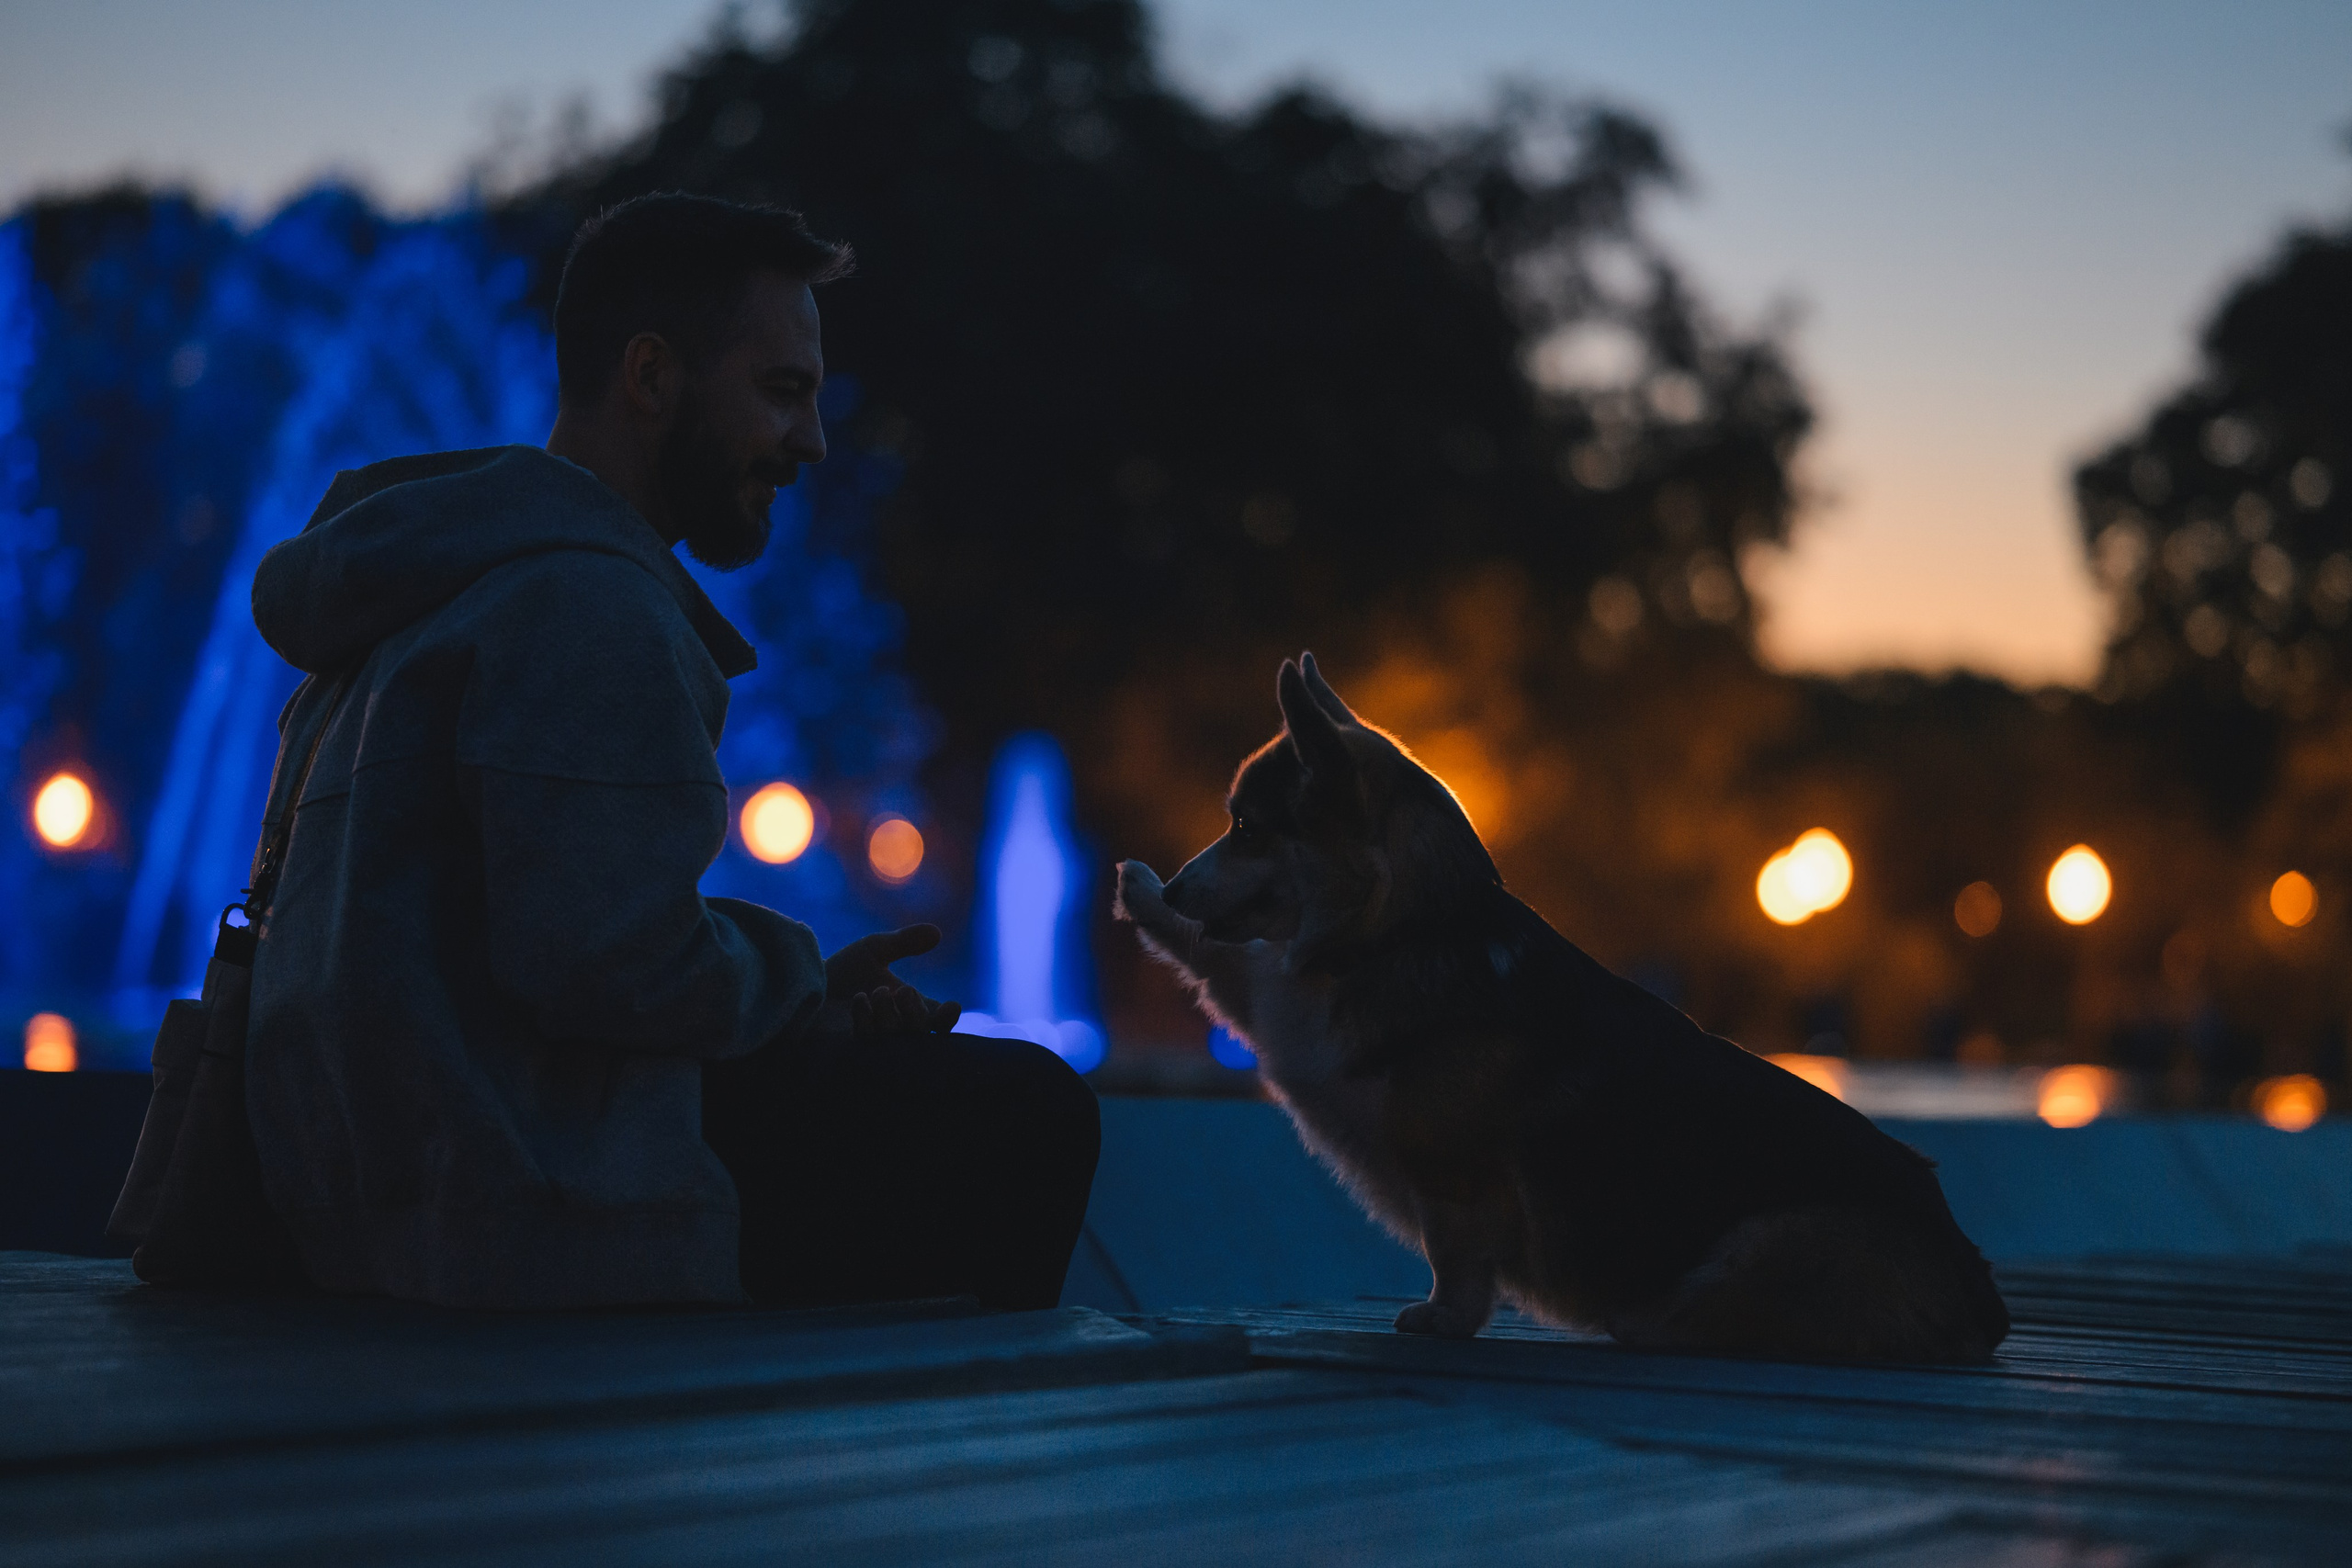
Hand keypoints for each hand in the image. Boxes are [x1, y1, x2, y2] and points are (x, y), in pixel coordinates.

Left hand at [816, 924, 961, 1040]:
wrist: (802, 988)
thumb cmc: (840, 973)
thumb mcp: (873, 951)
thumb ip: (904, 942)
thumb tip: (937, 932)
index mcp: (907, 1008)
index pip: (938, 1021)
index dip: (947, 1019)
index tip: (951, 1006)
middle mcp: (896, 1030)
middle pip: (922, 1035)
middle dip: (917, 1013)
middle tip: (904, 992)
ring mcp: (875, 1044)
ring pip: (897, 1039)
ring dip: (889, 1014)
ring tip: (874, 993)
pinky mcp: (853, 1052)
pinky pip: (870, 1042)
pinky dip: (867, 1019)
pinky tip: (859, 1002)